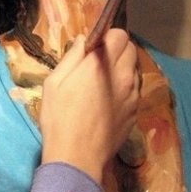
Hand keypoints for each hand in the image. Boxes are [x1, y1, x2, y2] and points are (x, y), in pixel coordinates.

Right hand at [39, 28, 138, 182]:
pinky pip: (135, 89)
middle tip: (98, 62)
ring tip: (103, 81)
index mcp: (100, 64)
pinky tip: (108, 100)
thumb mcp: (54, 82)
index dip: (107, 37)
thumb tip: (83, 40)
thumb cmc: (59, 117)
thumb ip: (72, 57)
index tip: (94, 47)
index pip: (119, 35)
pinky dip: (125, 87)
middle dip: (117, 49)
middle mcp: (122, 76)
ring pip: (135, 69)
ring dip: (122, 68)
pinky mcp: (135, 111)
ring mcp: (132, 95)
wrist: (77, 156)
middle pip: (130, 49)